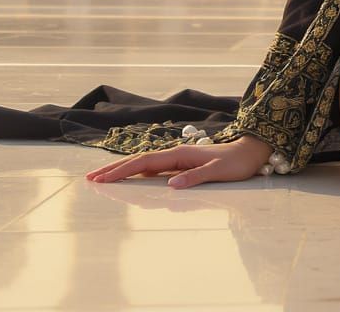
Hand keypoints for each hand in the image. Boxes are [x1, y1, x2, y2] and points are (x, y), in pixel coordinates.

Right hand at [85, 135, 274, 188]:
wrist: (249, 153)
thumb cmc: (235, 164)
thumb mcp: (218, 172)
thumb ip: (196, 178)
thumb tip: (171, 186)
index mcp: (180, 156)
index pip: (144, 163)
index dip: (122, 171)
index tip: (102, 179)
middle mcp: (175, 156)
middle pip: (138, 161)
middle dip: (114, 169)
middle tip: (90, 178)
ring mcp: (177, 160)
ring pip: (144, 165)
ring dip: (122, 170)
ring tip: (102, 178)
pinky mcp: (181, 166)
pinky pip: (153, 170)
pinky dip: (137, 173)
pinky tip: (130, 178)